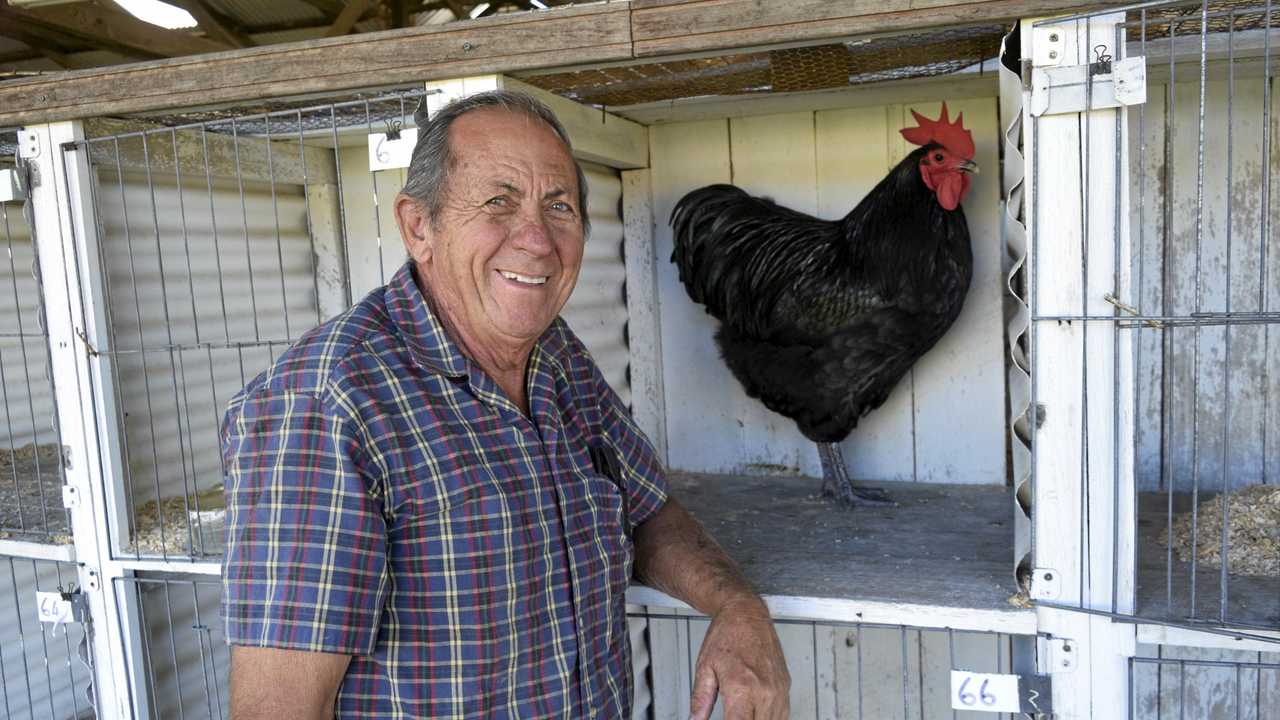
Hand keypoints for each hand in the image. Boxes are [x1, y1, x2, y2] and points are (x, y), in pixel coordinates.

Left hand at [689, 598, 789, 719]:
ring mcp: (778, 689)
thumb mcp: (705, 668)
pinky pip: (783, 714)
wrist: (747, 613)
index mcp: (742, 688)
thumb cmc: (726, 635)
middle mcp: (764, 691)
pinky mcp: (785, 686)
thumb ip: (700, 700)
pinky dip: (771, 719)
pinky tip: (758, 716)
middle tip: (732, 716)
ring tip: (743, 715)